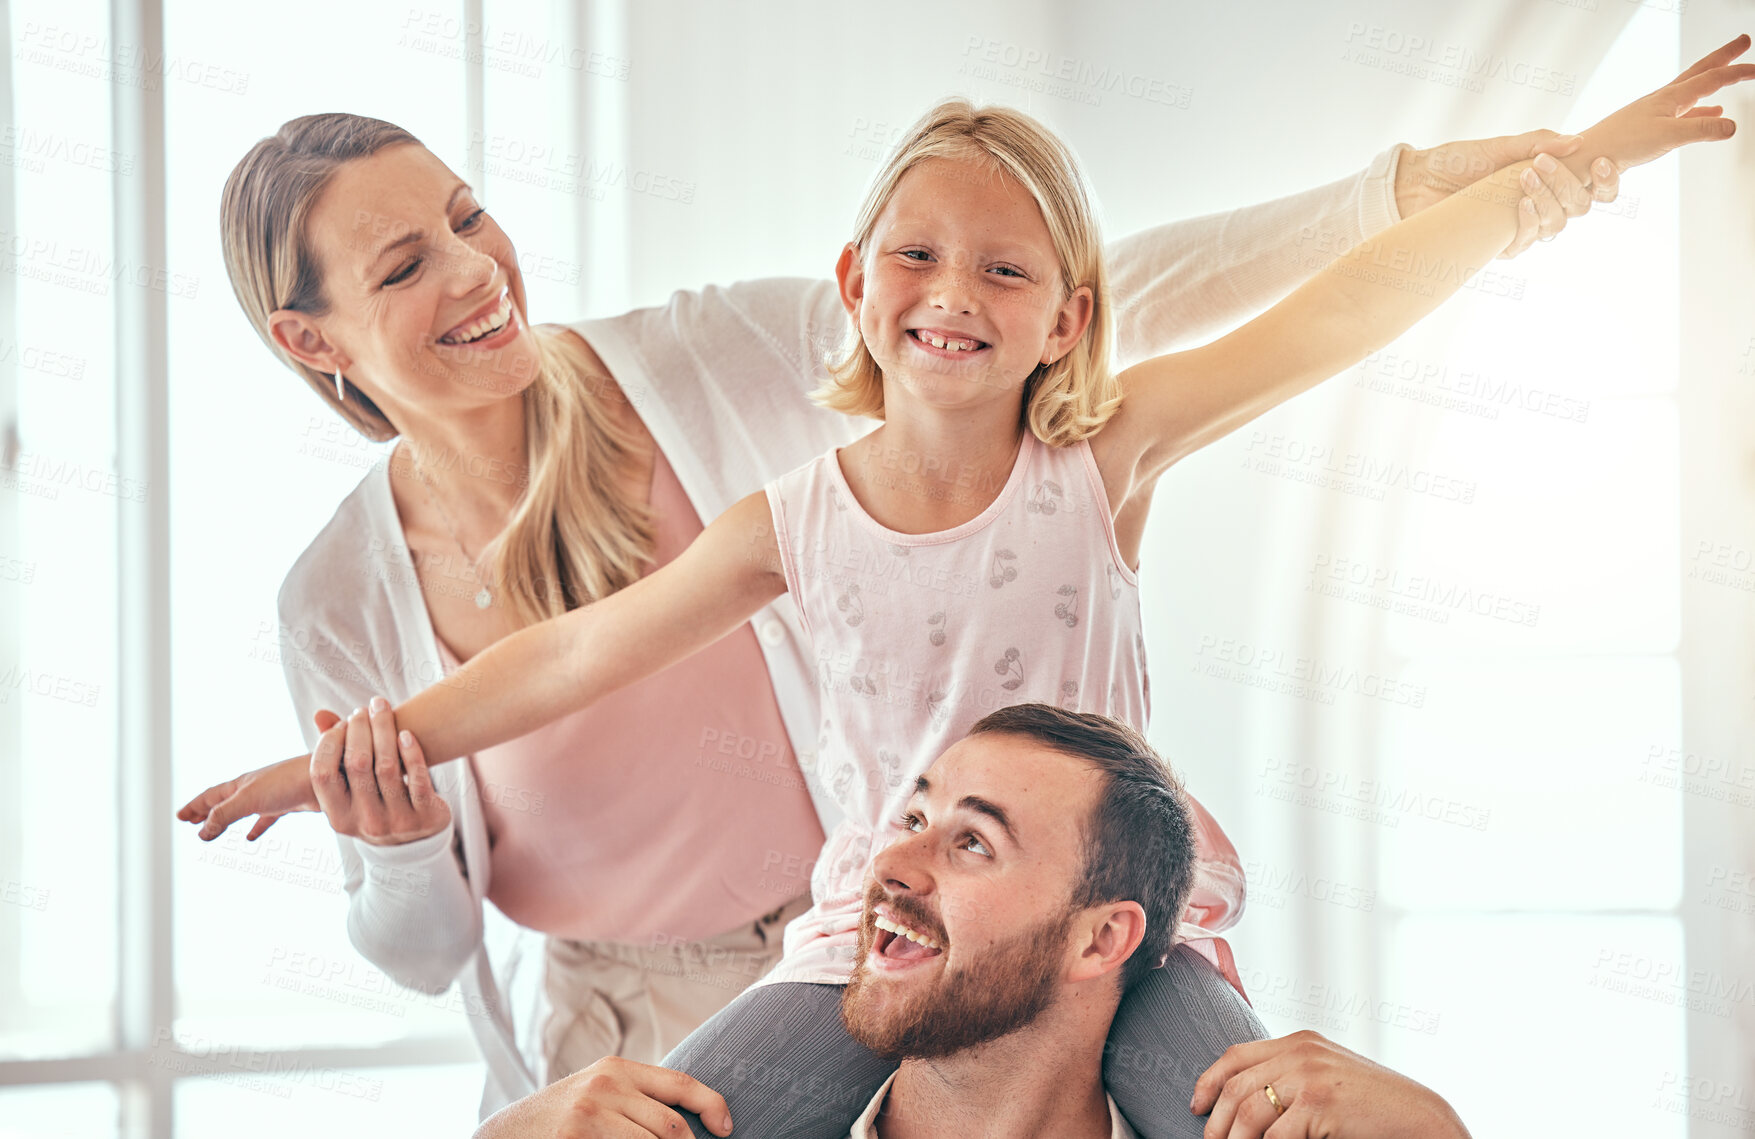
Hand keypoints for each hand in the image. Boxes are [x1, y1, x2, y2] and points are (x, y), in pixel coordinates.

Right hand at [177, 751, 319, 841]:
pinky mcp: (290, 803)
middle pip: (224, 799)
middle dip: (205, 810)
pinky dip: (257, 826)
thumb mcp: (249, 799)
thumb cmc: (290, 782)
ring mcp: (273, 794)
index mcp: (243, 783)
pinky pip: (267, 817)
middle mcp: (256, 786)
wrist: (332, 775)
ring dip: (226, 818)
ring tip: (214, 829)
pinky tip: (252, 837)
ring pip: (243, 808)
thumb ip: (224, 814)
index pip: (211, 795)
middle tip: (189, 819)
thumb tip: (201, 832)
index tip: (179, 816)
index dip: (195, 806)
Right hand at [309, 697, 450, 845]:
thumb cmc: (377, 799)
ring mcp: (396, 822)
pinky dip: (412, 752)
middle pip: (357, 764)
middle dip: (359, 728)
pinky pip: (417, 779)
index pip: (322, 774)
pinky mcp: (425, 816)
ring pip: (387, 766)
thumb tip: (320, 715)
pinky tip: (406, 733)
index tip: (342, 724)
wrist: (418, 835)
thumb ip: (336, 753)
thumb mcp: (352, 788)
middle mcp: (364, 822)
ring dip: (384, 730)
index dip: (329, 743)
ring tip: (382, 709)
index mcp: (338, 816)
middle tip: (364, 709)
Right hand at [472, 1056, 732, 1138]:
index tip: (726, 1129)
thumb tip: (690, 1121)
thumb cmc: (562, 1117)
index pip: (681, 1084)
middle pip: (671, 1127)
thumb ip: (639, 1097)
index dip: (712, 1106)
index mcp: (618, 1069)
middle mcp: (606, 1086)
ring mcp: (590, 1114)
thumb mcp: (600, 1092)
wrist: (507, 1133)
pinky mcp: (577, 1137)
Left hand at [1192, 1030, 1469, 1138]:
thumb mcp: (1327, 1076)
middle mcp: (1300, 1052)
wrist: (1419, 1117)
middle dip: (1217, 1120)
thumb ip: (1292, 1075)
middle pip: (1237, 1086)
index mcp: (1299, 1042)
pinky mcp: (1318, 1103)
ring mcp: (1308, 1075)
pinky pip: (1275, 1135)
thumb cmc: (1373, 1106)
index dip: (1209, 1081)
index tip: (1197, 1105)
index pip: (1236, 1055)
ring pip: (1249, 1113)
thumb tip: (1247, 1101)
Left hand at [1396, 129, 1614, 258]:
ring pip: (1555, 226)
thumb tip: (1577, 141)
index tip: (1601, 162)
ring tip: (1524, 179)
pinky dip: (1527, 223)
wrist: (1417, 182)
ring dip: (1546, 201)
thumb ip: (1537, 142)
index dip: (1607, 180)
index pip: (1593, 187)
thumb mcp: (1500, 145)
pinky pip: (1524, 242)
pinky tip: (1520, 204)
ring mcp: (1520, 226)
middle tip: (1541, 164)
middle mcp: (1541, 206)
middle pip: (1577, 207)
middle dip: (1566, 185)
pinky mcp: (1497, 245)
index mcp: (1549, 180)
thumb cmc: (1458, 161)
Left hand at [1570, 34, 1754, 181]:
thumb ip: (1700, 130)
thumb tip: (1731, 125)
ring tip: (1730, 79)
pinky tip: (1710, 115)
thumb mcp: (1666, 136)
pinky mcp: (1649, 127)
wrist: (1588, 156)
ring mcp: (1656, 112)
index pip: (1711, 77)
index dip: (1737, 71)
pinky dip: (1701, 111)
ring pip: (1693, 91)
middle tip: (1743, 42)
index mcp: (1671, 97)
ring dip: (1714, 82)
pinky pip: (1684, 113)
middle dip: (1724, 58)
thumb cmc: (1620, 143)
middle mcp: (1664, 100)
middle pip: (1700, 72)